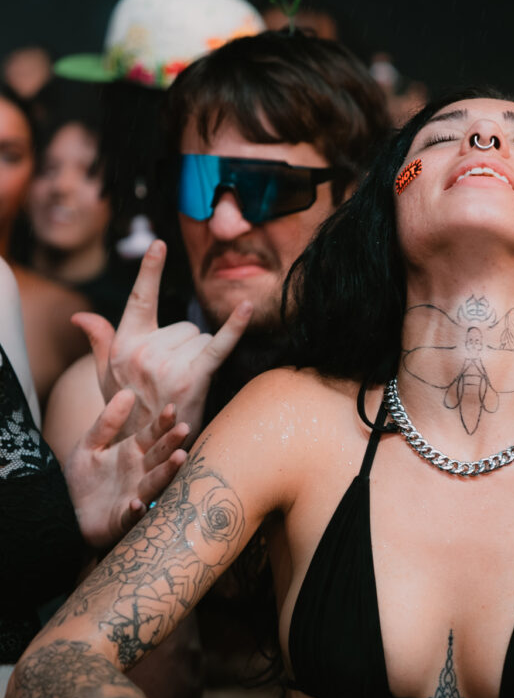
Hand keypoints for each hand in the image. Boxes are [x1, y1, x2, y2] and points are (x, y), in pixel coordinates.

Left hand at [64, 390, 189, 549]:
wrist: (66, 511)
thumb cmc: (82, 478)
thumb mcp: (90, 444)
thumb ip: (108, 421)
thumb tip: (127, 392)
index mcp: (133, 453)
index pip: (152, 435)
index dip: (162, 423)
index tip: (172, 409)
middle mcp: (140, 473)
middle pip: (160, 456)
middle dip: (172, 443)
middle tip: (184, 429)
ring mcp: (136, 495)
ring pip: (155, 482)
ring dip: (167, 472)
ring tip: (179, 458)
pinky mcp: (124, 518)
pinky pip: (132, 515)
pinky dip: (136, 510)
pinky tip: (137, 503)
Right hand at [71, 240, 252, 443]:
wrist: (145, 451)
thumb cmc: (127, 414)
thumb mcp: (106, 379)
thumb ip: (100, 342)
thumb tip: (81, 316)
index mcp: (124, 345)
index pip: (139, 299)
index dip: (149, 271)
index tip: (159, 245)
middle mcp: (143, 351)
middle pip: (184, 326)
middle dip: (185, 347)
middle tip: (174, 379)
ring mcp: (168, 364)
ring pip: (201, 338)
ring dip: (200, 358)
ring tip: (185, 387)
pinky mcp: (194, 377)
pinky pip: (220, 344)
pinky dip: (236, 326)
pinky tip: (248, 306)